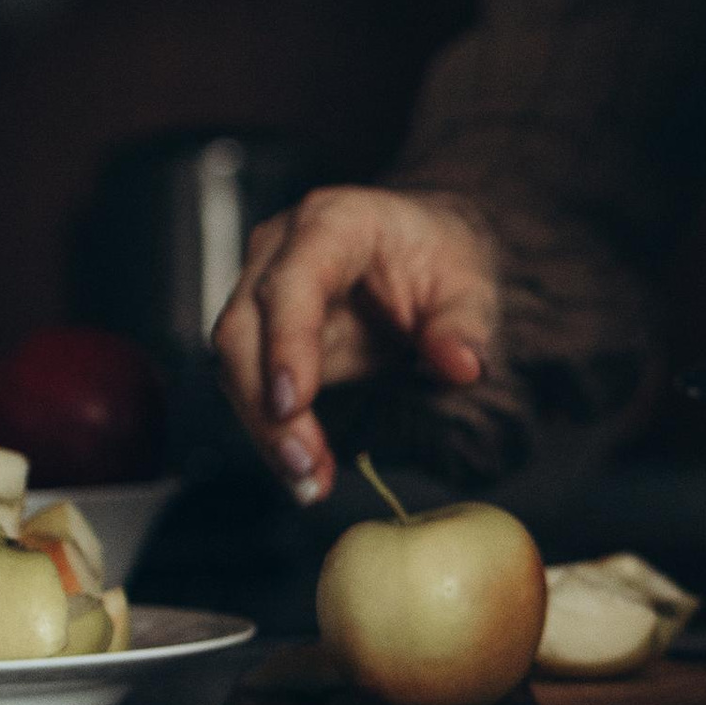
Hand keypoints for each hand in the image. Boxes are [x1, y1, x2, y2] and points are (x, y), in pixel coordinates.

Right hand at [213, 187, 500, 503]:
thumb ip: (463, 325)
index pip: (293, 281)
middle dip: (265, 406)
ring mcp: (261, 289)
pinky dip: (275, 432)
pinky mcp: (261, 331)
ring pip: (236, 364)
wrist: (421, 249)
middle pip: (244, 329)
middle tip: (304, 465)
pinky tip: (307, 472)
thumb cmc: (439, 257)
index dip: (286, 342)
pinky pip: (252, 386)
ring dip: (266, 430)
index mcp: (333, 222)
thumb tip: (460, 365)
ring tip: (310, 483)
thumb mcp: (470, 284)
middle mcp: (280, 250)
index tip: (294, 402)